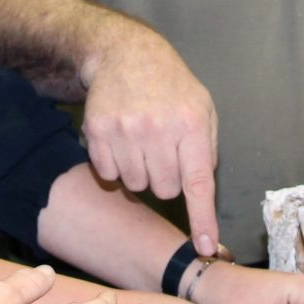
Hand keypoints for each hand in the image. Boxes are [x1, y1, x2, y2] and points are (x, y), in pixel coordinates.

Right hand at [81, 32, 221, 255]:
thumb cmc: (171, 88)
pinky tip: (121, 140)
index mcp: (192, 125)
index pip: (198, 183)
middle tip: (162, 150)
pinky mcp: (97, 131)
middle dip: (166, 178)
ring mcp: (125, 130)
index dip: (202, 220)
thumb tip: (202, 197)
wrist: (126, 55)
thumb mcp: (203, 109)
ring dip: (139, 172)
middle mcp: (159, 128)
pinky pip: (109, 175)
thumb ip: (206, 152)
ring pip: (135, 185)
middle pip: (164, 191)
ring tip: (141, 141)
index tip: (203, 248)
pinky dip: (115, 165)